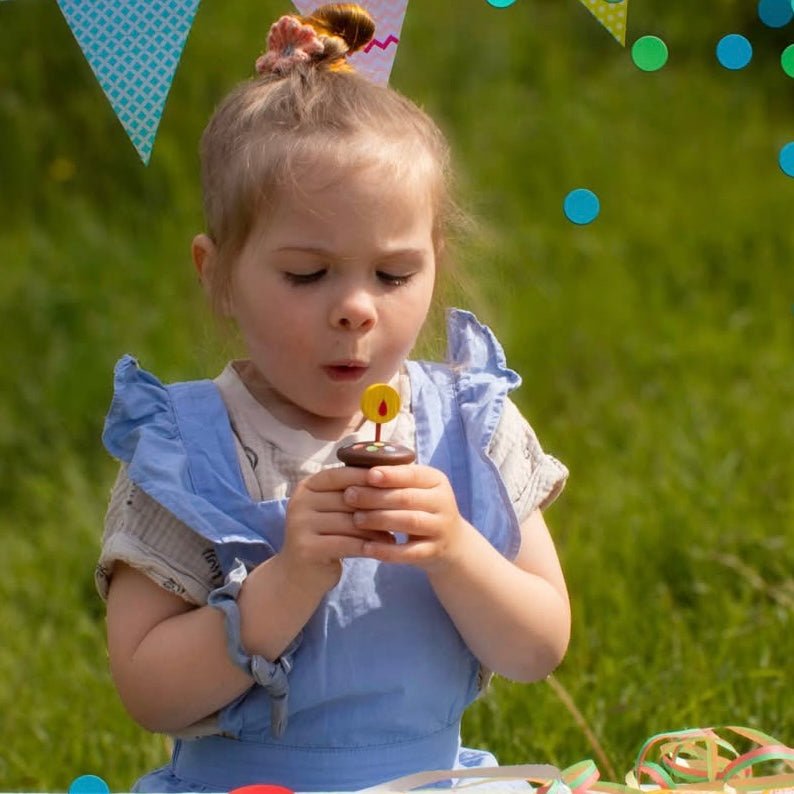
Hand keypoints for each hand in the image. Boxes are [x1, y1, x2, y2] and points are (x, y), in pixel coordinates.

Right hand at [280, 466, 394, 591]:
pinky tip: (384, 549)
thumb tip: (393, 474)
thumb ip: (353, 492)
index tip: (395, 481)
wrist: (300, 574)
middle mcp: (299, 502)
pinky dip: (367, 546)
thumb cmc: (327, 536)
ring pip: (349, 522)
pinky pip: (345, 543)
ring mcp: (299, 525)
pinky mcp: (306, 548)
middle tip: (403, 511)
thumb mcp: (334, 510)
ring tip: (395, 533)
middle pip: (347, 499)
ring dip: (375, 528)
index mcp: (307, 486)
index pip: (340, 475)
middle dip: (376, 506)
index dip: (367, 477)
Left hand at [342, 465, 472, 571]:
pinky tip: (367, 548)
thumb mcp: (416, 488)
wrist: (451, 542)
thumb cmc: (421, 507)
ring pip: (410, 522)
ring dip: (380, 520)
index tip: (367, 475)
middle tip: (349, 496)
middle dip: (376, 497)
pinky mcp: (435, 551)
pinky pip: (410, 552)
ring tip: (356, 520)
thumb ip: (394, 478)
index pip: (413, 474)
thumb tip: (357, 467)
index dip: (390, 475)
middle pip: (407, 497)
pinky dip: (388, 551)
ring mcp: (440, 528)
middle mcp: (442, 502)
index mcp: (436, 480)